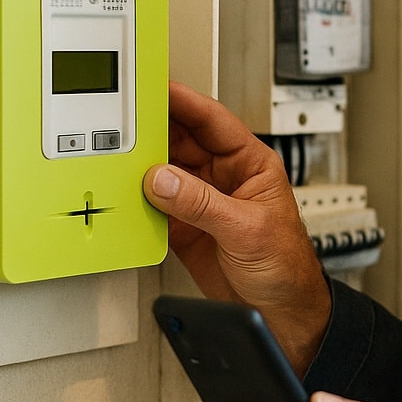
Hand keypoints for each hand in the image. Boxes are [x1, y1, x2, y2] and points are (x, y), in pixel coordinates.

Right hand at [144, 81, 329, 370]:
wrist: (282, 313)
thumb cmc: (287, 266)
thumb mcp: (247, 228)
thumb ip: (203, 203)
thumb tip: (163, 179)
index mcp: (251, 163)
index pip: (212, 121)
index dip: (183, 101)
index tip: (154, 87)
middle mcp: (224, 177)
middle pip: (182, 141)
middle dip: (153, 129)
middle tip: (120, 118)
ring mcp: (202, 201)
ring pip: (164, 171)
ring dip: (141, 165)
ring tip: (114, 154)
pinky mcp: (185, 227)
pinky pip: (155, 204)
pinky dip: (137, 200)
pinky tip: (122, 194)